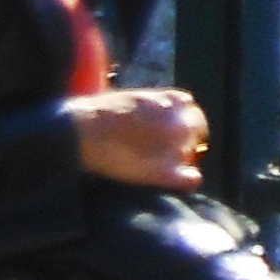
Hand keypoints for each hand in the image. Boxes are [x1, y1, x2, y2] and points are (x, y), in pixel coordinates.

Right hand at [74, 85, 207, 188]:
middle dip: (185, 140)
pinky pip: (191, 179)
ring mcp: (178, 148)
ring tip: (153, 164)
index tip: (167, 131)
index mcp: (173, 102)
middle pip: (197, 132)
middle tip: (161, 151)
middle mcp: (182, 123)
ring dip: (179, 159)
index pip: (191, 111)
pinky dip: (185, 180)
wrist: (82, 133)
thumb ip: (153, 106)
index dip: (180, 122)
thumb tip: (156, 118)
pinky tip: (170, 181)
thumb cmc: (96, 116)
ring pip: (192, 155)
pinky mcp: (168, 171)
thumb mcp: (131, 99)